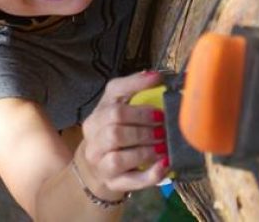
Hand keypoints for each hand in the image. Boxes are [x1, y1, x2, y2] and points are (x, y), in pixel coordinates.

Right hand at [77, 71, 168, 195]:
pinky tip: (165, 163)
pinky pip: (131, 181)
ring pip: (118, 157)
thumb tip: (156, 75)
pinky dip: (150, 173)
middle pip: (115, 128)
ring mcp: (100, 162)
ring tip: (164, 144)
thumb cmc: (114, 129)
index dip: (137, 90)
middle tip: (164, 126)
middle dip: (144, 126)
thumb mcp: (119, 104)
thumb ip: (134, 88)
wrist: (98, 165)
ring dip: (146, 149)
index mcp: (98, 113)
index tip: (160, 90)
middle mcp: (94, 137)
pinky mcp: (112, 182)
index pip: (114, 94)